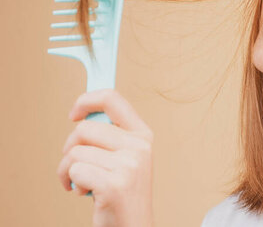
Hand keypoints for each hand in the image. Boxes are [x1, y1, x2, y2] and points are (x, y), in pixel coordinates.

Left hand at [57, 88, 154, 226]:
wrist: (133, 225)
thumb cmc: (123, 193)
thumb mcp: (126, 157)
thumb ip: (111, 135)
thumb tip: (84, 115)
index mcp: (143, 135)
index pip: (112, 99)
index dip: (86, 100)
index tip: (73, 113)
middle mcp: (140, 147)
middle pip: (84, 129)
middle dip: (70, 148)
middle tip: (76, 164)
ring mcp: (129, 165)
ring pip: (75, 152)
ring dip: (67, 170)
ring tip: (81, 182)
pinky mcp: (114, 184)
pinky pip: (75, 171)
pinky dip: (70, 182)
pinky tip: (83, 192)